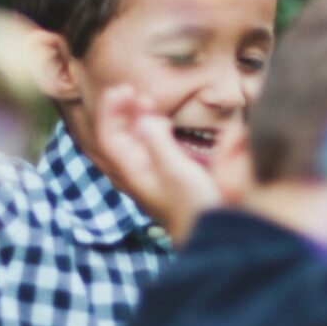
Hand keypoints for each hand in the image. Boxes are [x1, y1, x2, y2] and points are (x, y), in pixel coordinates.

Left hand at [92, 85, 225, 245]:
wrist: (216, 236)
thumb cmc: (196, 205)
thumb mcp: (176, 171)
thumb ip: (158, 143)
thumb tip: (143, 119)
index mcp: (135, 172)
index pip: (110, 137)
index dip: (112, 111)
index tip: (122, 89)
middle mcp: (140, 174)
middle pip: (120, 138)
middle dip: (122, 112)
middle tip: (132, 89)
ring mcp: (154, 176)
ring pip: (135, 143)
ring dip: (137, 119)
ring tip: (146, 100)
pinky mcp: (169, 178)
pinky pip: (152, 148)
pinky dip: (153, 131)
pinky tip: (164, 124)